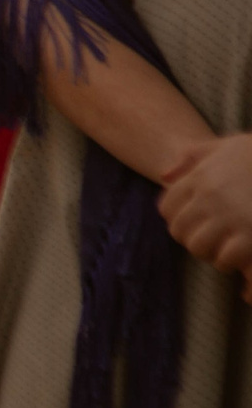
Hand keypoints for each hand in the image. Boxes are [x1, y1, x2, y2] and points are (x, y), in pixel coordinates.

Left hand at [161, 134, 251, 296]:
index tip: (196, 223)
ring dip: (211, 252)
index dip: (179, 219)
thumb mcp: (227, 145)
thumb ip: (193, 156)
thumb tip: (164, 176)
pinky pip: (226, 258)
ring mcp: (230, 217)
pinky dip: (232, 261)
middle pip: (179, 231)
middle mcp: (209, 197)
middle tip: (213, 240)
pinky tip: (244, 255)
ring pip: (199, 247)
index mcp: (200, 177)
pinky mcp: (250, 237)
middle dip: (193, 238)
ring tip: (227, 249)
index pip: (167, 208)